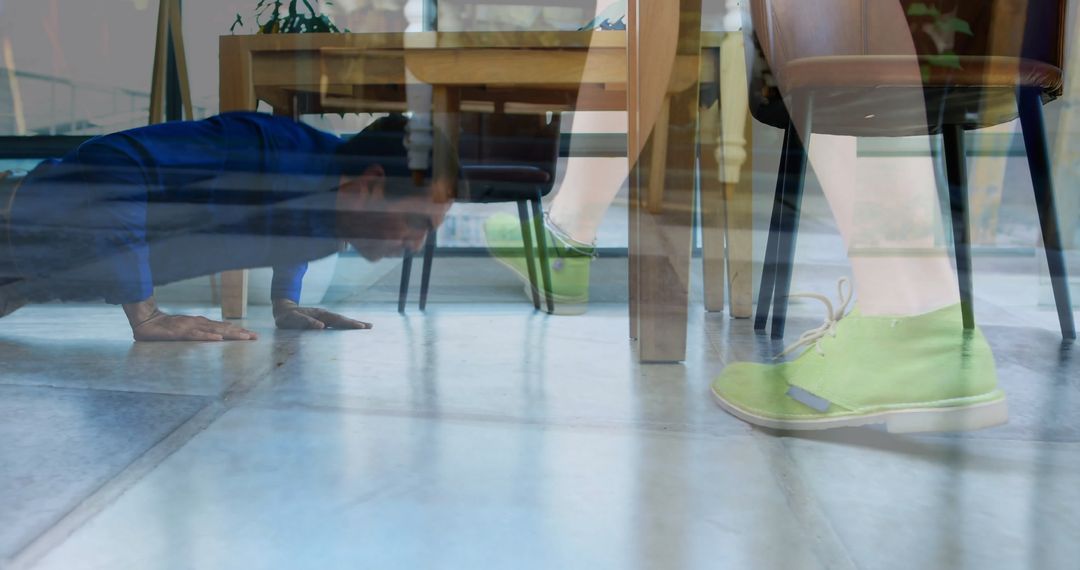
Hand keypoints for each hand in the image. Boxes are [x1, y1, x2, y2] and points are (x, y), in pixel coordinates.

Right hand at [124, 297, 257, 341]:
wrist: (146, 321)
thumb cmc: (166, 328)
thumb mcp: (186, 332)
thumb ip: (199, 334)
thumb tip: (215, 337)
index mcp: (201, 324)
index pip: (223, 327)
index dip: (238, 330)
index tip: (252, 335)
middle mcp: (199, 323)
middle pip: (223, 328)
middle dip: (240, 333)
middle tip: (255, 337)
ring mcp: (190, 326)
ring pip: (214, 330)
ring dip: (230, 334)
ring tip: (244, 337)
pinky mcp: (180, 332)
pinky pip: (196, 335)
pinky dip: (207, 336)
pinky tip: (218, 338)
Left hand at [273, 299, 371, 330]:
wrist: (283, 310)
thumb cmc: (286, 317)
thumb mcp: (292, 320)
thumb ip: (305, 322)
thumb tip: (321, 326)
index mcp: (320, 315)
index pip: (337, 320)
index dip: (349, 324)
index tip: (360, 327)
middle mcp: (324, 315)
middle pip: (343, 319)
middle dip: (356, 323)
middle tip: (370, 327)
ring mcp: (324, 317)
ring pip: (341, 321)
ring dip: (353, 324)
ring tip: (366, 327)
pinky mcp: (323, 320)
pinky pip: (337, 323)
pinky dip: (346, 325)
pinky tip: (351, 328)